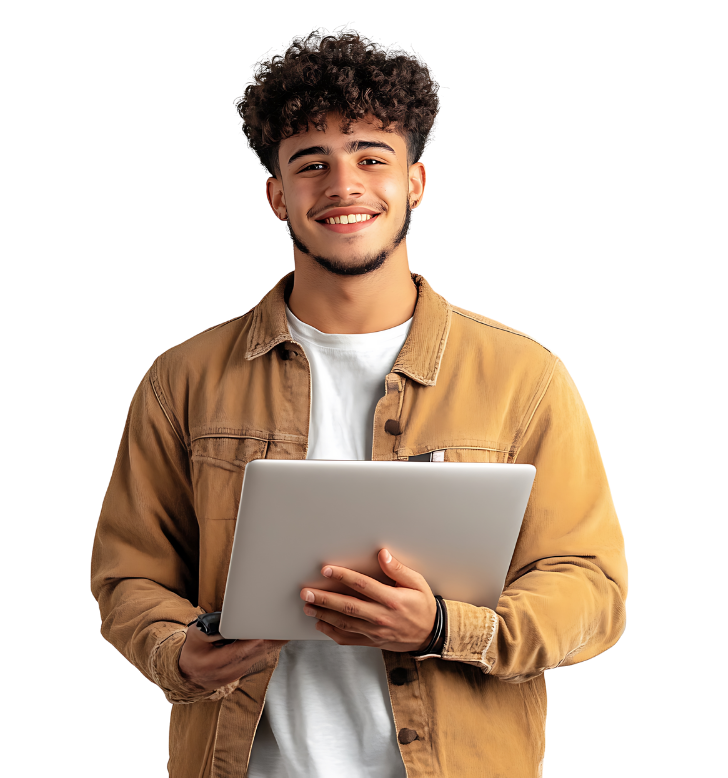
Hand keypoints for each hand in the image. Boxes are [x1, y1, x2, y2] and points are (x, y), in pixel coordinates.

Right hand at [178, 624, 288, 692]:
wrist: (186, 674)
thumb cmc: (191, 652)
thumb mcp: (195, 636)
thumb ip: (211, 629)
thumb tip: (227, 621)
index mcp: (216, 663)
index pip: (243, 651)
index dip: (258, 640)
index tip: (270, 629)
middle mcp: (229, 671)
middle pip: (256, 653)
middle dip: (272, 638)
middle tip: (285, 624)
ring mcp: (237, 673)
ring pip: (259, 656)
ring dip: (271, 642)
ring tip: (284, 627)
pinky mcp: (241, 671)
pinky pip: (256, 657)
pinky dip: (265, 646)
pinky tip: (274, 636)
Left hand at [299, 548, 436, 652]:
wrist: (430, 634)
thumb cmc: (423, 605)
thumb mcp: (417, 583)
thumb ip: (398, 569)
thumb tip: (383, 554)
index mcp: (392, 600)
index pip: (363, 585)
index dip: (343, 577)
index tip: (327, 570)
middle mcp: (382, 617)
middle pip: (348, 607)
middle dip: (325, 599)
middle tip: (307, 593)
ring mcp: (375, 631)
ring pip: (345, 623)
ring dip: (324, 615)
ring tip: (308, 606)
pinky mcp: (372, 641)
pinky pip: (349, 639)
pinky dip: (332, 633)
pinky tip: (321, 624)